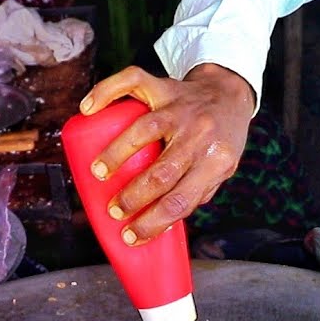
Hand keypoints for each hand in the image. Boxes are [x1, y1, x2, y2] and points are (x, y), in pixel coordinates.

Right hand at [79, 63, 255, 244]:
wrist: (231, 93)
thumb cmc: (221, 138)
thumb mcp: (222, 169)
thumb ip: (196, 192)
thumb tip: (159, 221)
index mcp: (215, 161)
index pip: (181, 200)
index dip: (153, 223)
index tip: (130, 236)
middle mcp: (199, 134)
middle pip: (161, 172)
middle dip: (133, 197)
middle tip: (114, 211)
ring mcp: (180, 108)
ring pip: (144, 131)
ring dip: (116, 154)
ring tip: (97, 173)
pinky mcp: (164, 86)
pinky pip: (132, 83)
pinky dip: (106, 92)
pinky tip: (88, 108)